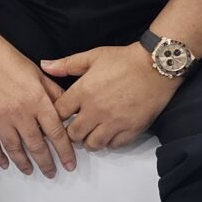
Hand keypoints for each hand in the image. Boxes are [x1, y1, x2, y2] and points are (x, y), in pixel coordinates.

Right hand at [0, 21, 74, 176]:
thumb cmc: (7, 58)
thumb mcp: (37, 72)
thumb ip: (53, 92)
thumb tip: (68, 109)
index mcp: (37, 100)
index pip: (56, 132)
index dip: (65, 151)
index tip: (69, 164)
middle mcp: (20, 112)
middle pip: (36, 145)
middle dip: (46, 163)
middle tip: (52, 173)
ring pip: (14, 148)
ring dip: (24, 163)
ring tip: (30, 171)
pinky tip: (5, 163)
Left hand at [44, 44, 177, 150]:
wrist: (156, 65)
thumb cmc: (124, 60)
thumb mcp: (93, 56)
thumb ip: (66, 64)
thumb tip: (44, 65)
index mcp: (83, 91)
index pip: (59, 114)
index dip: (58, 116)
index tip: (62, 116)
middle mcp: (96, 110)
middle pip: (73, 134)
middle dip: (72, 132)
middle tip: (76, 127)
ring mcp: (114, 122)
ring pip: (92, 144)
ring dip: (89, 140)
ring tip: (92, 132)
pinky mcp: (131, 129)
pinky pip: (113, 146)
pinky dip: (109, 142)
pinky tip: (109, 133)